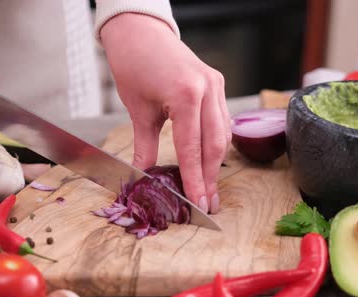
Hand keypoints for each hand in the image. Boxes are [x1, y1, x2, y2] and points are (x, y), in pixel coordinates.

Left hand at [101, 13, 230, 213]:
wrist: (140, 32)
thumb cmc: (134, 65)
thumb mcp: (138, 110)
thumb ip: (145, 146)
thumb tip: (142, 175)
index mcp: (187, 95)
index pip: (193, 148)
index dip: (195, 179)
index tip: (198, 203)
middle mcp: (208, 90)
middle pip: (215, 145)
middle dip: (210, 177)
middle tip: (208, 203)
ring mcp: (216, 85)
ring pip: (223, 133)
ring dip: (215, 162)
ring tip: (208, 187)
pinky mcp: (217, 83)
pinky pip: (222, 119)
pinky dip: (216, 141)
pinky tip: (210, 158)